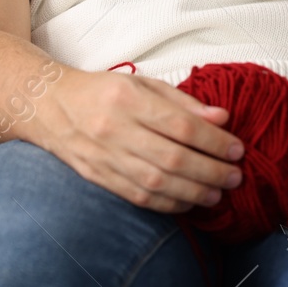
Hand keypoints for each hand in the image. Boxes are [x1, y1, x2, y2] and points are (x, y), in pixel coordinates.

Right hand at [30, 66, 244, 212]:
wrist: (50, 107)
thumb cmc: (102, 91)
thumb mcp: (143, 83)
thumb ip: (183, 101)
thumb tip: (221, 118)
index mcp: (129, 99)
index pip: (181, 125)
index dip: (214, 141)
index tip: (236, 149)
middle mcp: (115, 130)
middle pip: (173, 158)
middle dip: (210, 171)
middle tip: (235, 176)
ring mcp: (105, 157)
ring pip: (157, 182)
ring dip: (193, 192)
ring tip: (217, 194)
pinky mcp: (99, 177)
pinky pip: (138, 197)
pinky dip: (167, 204)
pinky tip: (188, 202)